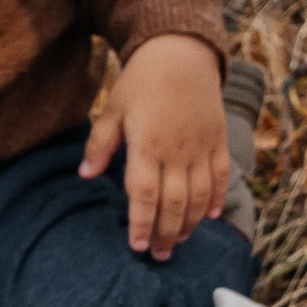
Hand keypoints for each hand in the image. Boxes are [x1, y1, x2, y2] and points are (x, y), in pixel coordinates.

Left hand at [80, 33, 227, 258]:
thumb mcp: (114, 108)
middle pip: (174, 203)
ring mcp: (202, 146)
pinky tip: (210, 215)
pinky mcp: (218, 140)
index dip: (141, 223)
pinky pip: (221, 176)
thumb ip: (100, 144)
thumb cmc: (142, 80)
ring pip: (199, 196)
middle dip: (165, 233)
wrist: (181, 51)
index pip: (144, 194)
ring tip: (178, 240)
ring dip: (190, 222)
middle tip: (157, 255)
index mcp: (148, 144)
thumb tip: (85, 175)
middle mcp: (178, 150)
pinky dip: (217, 198)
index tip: (136, 245)